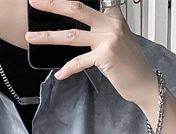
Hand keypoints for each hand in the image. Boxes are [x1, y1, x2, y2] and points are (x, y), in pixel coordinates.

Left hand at [25, 0, 158, 106]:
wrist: (143, 83)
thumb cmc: (129, 65)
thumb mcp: (118, 40)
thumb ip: (101, 30)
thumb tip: (76, 29)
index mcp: (113, 17)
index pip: (88, 2)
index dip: (68, 1)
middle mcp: (110, 24)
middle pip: (76, 9)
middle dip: (52, 4)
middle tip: (34, 2)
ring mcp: (108, 39)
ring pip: (71, 35)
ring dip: (47, 36)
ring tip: (32, 37)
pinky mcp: (105, 56)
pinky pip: (78, 61)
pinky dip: (67, 69)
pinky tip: (59, 74)